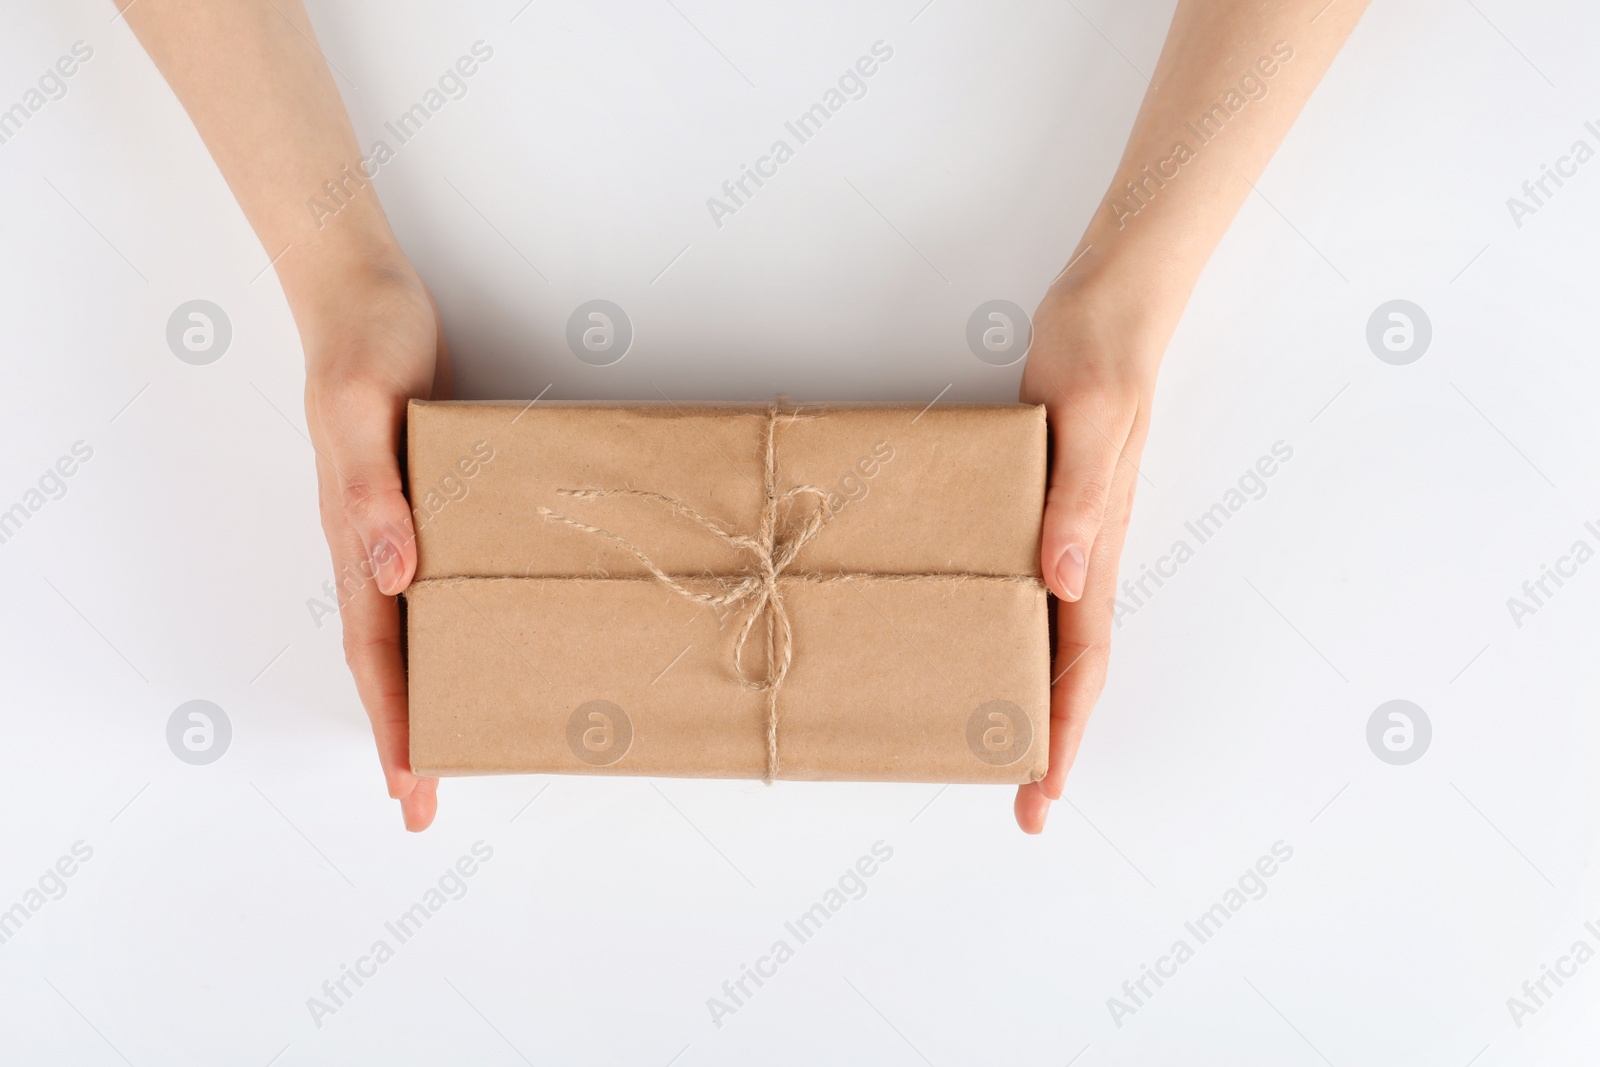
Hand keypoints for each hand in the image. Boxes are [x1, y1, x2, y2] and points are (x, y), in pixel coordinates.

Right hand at [299, 259, 449, 830]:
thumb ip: (371, 495)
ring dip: (427, 690)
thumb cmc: (363, 347)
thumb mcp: (361, 413)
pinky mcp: (426, 502)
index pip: (372, 652)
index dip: (391, 724)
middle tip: (425, 802)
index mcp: (354, 538)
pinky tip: (482, 640)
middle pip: (387, 659)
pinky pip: (437, 581)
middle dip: (405, 734)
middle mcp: (374, 546)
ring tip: (455, 743)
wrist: (367, 296)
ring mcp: (398, 527)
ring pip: (409, 630)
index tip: (408, 789)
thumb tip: (391, 579)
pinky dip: (449, 626)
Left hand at [1014, 279, 1163, 833]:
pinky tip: (984, 640)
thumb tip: (1068, 582)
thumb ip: (1079, 499)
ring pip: (1054, 634)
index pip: (1084, 659)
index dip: (1066, 731)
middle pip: (1071, 665)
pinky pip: (1033, 588)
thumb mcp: (1087, 417)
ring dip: (1033, 694)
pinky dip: (1017, 632)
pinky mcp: (1046, 503)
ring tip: (998, 745)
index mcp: (1098, 542)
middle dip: (1050, 737)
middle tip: (1021, 800)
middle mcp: (1086, 549)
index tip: (1043, 792)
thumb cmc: (1098, 351)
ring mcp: (1068, 529)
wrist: (1108, 301)